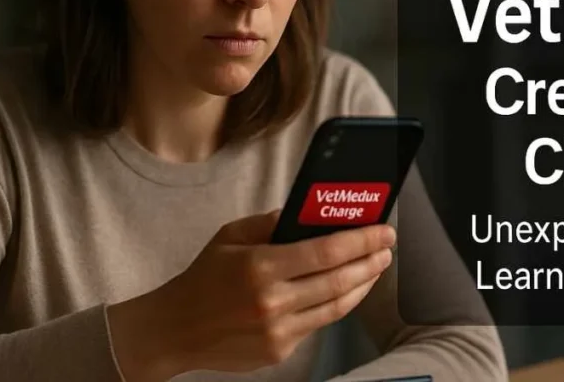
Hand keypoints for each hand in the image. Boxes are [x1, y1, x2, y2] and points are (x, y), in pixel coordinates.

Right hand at [106, 210, 395, 380]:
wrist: (175, 329)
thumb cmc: (204, 277)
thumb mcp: (231, 236)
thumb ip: (270, 222)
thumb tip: (310, 213)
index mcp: (260, 266)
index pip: (326, 251)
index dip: (361, 240)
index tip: (383, 230)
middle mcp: (272, 301)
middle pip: (339, 280)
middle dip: (371, 261)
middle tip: (388, 247)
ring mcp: (277, 330)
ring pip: (336, 306)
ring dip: (363, 284)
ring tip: (376, 266)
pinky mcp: (279, 350)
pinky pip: (319, 323)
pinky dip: (338, 304)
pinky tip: (348, 289)